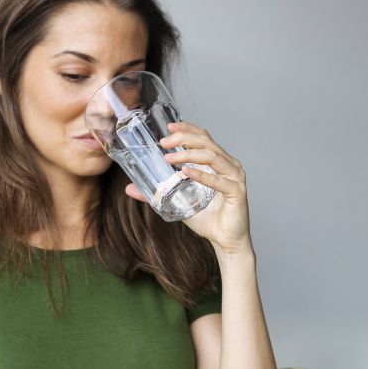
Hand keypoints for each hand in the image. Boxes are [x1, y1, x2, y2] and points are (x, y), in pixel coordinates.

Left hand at [124, 122, 252, 255]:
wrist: (226, 242)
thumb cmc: (208, 219)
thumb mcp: (178, 202)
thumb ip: (157, 193)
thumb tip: (129, 188)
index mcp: (219, 163)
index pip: (204, 138)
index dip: (188, 129)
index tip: (169, 126)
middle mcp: (229, 165)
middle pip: (207, 142)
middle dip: (184, 138)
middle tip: (163, 142)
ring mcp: (235, 177)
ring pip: (212, 156)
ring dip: (189, 154)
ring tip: (169, 157)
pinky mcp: (237, 192)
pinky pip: (218, 180)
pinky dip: (201, 174)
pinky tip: (186, 172)